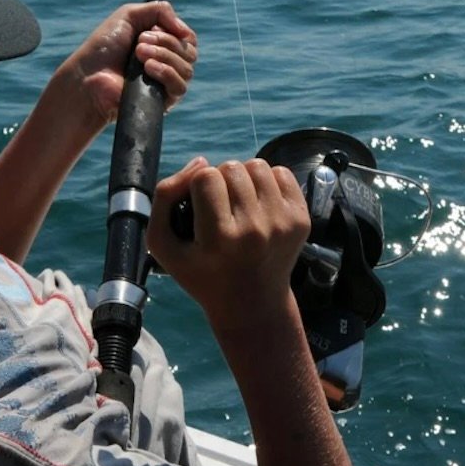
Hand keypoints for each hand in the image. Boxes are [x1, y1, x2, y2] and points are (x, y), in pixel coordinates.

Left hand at [59, 1, 197, 126]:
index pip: (189, 39)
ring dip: (163, 56)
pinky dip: (166, 73)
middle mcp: (168, 64)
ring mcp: (166, 84)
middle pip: (190, 52)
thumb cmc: (104, 46)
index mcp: (163, 45)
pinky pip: (180, 87)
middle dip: (166, 42)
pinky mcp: (162, 102)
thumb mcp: (130, 15)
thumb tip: (185, 30)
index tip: (155, 28)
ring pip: (187, 69)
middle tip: (139, 42)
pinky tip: (148, 68)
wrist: (88, 75)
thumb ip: (160, 10)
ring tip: (138, 54)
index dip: (177, 31)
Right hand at [147, 156, 309, 330]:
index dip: (197, 185)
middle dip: (221, 180)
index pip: (206, 177)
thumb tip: (201, 161)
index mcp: (219, 238)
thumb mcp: (164, 245)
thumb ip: (165, 197)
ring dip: (244, 178)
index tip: (199, 207)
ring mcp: (281, 224)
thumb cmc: (201, 273)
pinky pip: (282, 173)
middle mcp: (254, 230)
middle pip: (232, 167)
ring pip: (257, 165)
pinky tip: (259, 205)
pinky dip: (267, 182)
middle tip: (219, 207)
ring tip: (239, 203)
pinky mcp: (300, 220)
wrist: (251, 303)